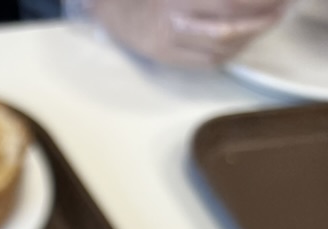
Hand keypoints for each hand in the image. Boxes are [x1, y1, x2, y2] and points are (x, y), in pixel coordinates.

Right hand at [84, 0, 291, 66]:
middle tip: (280, 8)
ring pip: (221, 48)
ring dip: (251, 36)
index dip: (256, 1)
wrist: (111, 7)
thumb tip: (244, 1)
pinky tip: (244, 38)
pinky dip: (233, 51)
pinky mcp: (167, 58)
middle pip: (227, 29)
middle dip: (260, 19)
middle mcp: (171, 24)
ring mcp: (168, 45)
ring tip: (267, 21)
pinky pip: (209, 61)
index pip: (227, 4)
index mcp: (173, 0)